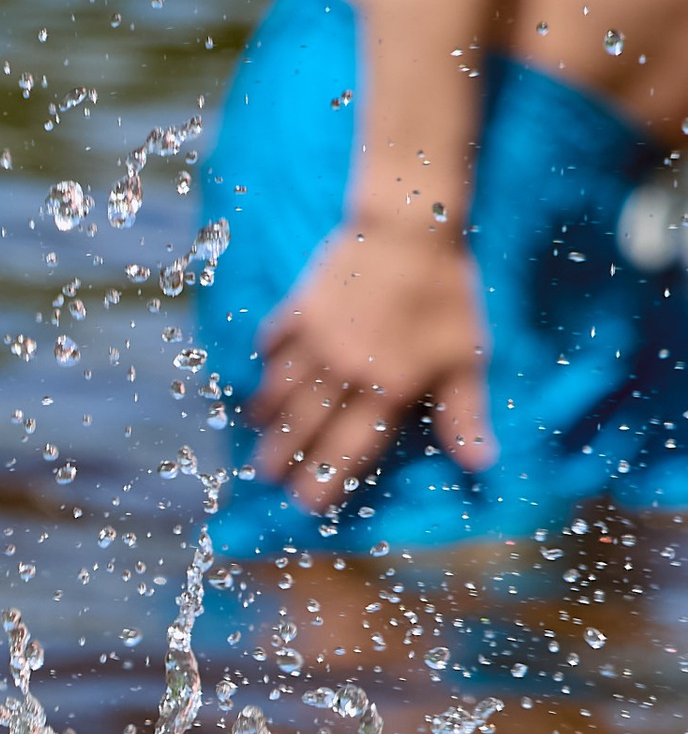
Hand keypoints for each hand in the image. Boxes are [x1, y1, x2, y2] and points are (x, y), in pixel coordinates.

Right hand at [252, 224, 491, 512]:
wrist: (409, 227)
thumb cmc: (447, 296)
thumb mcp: (466, 358)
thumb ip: (464, 414)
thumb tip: (478, 464)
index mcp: (386, 389)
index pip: (347, 449)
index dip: (324, 481)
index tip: (307, 506)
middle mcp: (344, 372)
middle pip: (305, 426)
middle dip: (283, 458)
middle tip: (265, 479)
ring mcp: (316, 340)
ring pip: (282, 390)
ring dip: (268, 419)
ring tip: (256, 437)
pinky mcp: (302, 308)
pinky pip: (275, 342)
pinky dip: (267, 361)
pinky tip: (260, 372)